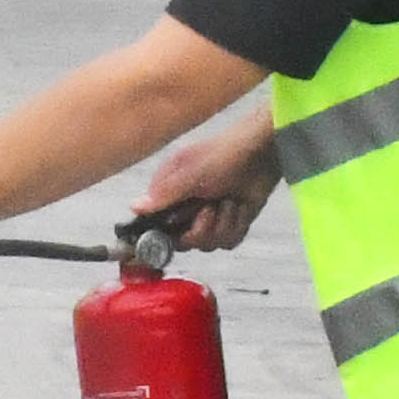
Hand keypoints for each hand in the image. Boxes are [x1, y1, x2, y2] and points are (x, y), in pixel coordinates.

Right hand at [137, 122, 285, 252]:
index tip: (178, 232)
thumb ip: (164, 194)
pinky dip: (237, 224)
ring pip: (209, 244)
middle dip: (202, 228)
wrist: (263, 154)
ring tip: (228, 201)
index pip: (156, 228)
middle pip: (185, 243)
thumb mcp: (190, 174)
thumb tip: (134, 206)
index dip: (166, 235)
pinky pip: (229, 241)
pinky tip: (239, 206)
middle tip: (209, 208)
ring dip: (223, 223)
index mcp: (169, 195)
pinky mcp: (230, 223)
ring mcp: (209, 218)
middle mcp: (186, 209)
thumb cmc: (225, 155)